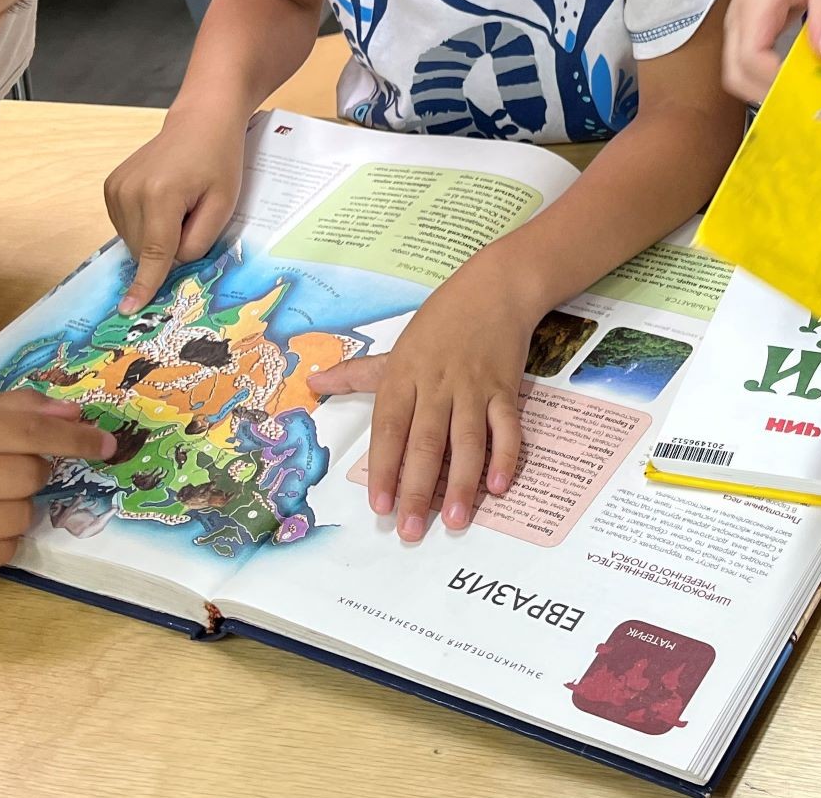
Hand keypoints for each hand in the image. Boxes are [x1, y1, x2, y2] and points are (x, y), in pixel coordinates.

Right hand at [0, 390, 113, 580]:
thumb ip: (12, 409)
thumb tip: (73, 413)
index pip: (28, 433)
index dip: (75, 439)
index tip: (106, 445)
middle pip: (30, 475)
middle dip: (33, 472)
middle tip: (5, 472)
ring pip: (23, 516)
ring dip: (18, 507)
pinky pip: (6, 551)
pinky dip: (3, 538)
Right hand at [102, 109, 247, 310]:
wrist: (200, 122)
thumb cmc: (219, 161)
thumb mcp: (222, 204)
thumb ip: (198, 241)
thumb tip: (172, 266)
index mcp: (160, 195)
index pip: (155, 252)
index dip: (146, 284)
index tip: (129, 310)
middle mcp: (129, 192)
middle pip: (145, 250)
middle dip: (169, 249)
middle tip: (192, 217)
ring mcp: (115, 188)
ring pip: (133, 241)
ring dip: (156, 237)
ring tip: (179, 205)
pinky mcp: (110, 187)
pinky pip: (126, 226)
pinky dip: (145, 226)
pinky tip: (163, 203)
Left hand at [309, 269, 536, 539]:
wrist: (494, 290)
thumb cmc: (440, 322)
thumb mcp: (395, 348)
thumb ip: (356, 374)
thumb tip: (313, 383)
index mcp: (404, 377)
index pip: (389, 429)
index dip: (383, 468)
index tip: (380, 506)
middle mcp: (437, 385)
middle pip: (425, 443)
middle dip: (418, 489)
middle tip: (412, 530)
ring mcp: (473, 388)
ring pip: (467, 441)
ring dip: (462, 483)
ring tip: (456, 521)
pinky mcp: (506, 389)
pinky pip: (507, 426)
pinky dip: (505, 456)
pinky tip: (499, 486)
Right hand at [723, 0, 820, 103]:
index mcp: (756, 6)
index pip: (750, 56)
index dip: (773, 78)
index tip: (805, 84)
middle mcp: (737, 23)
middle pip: (735, 75)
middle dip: (766, 94)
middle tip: (804, 98)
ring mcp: (734, 31)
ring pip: (734, 76)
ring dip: (761, 92)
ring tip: (798, 93)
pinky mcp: (740, 36)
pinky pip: (742, 69)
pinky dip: (760, 83)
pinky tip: (789, 83)